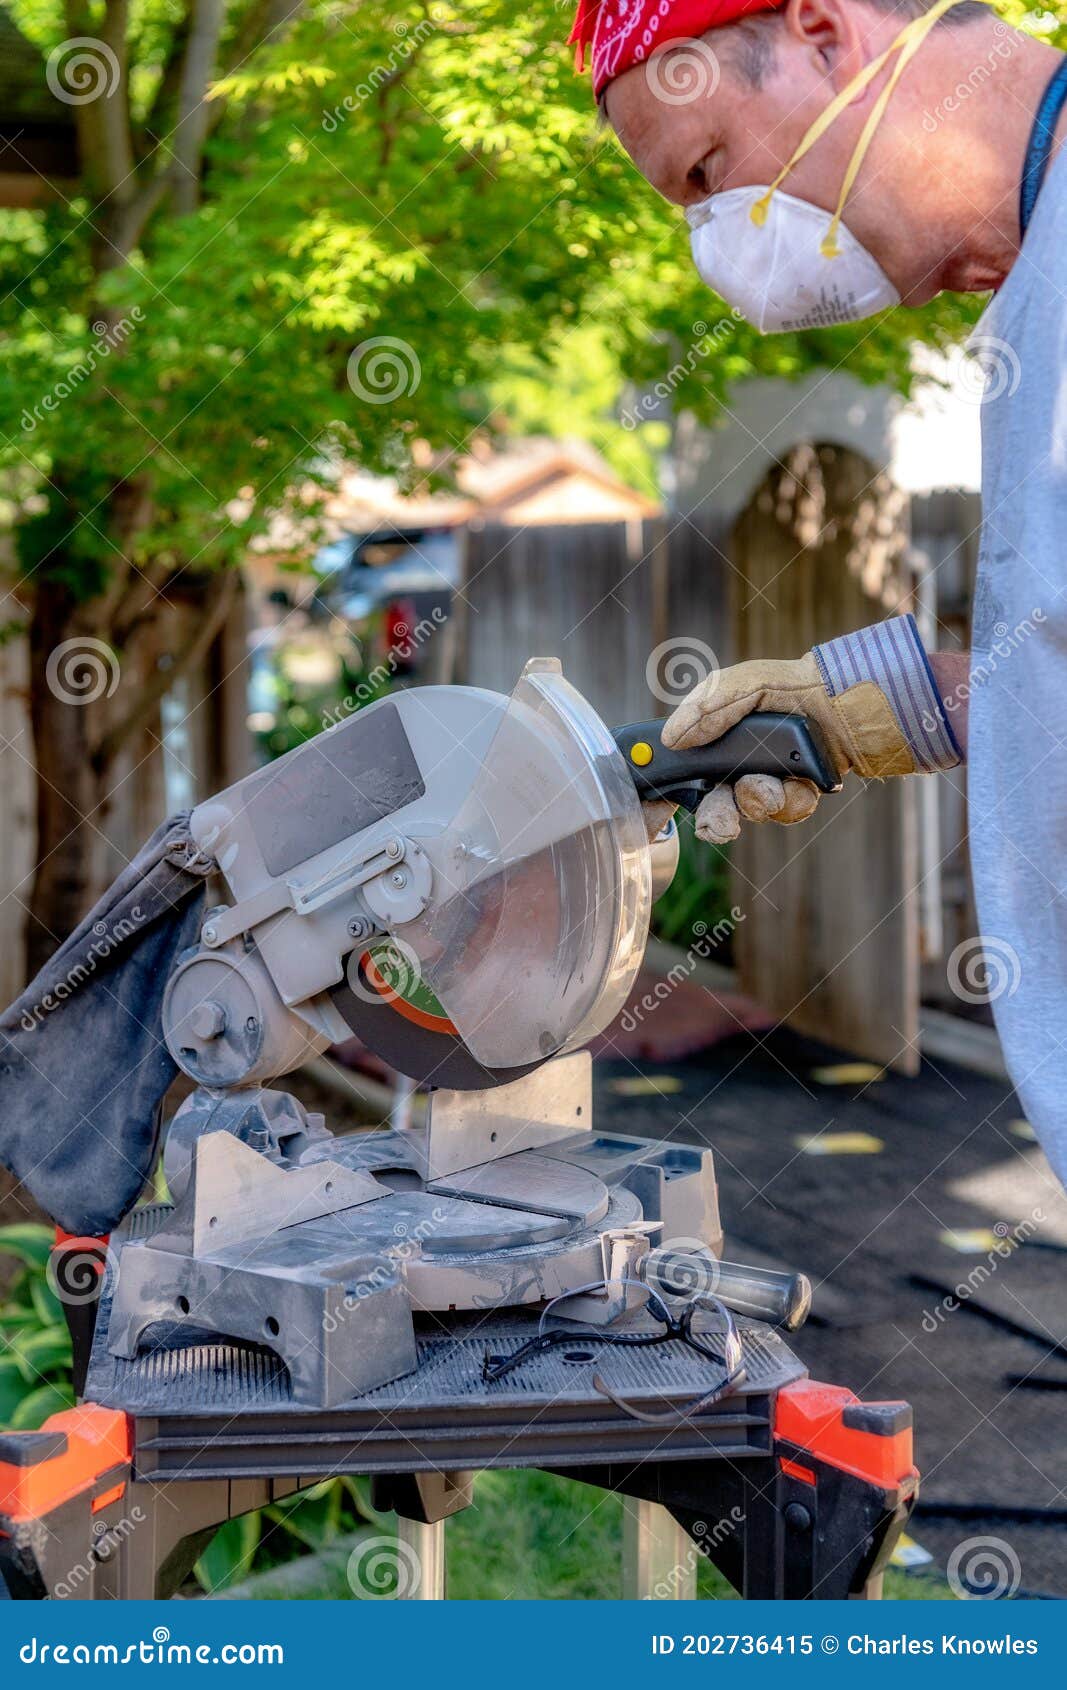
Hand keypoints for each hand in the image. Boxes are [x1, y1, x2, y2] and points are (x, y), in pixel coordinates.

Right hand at [660, 618, 961, 844]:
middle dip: (716, 816)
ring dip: (758, 802)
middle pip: (715, 800)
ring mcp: (776, 776)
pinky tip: (804, 784)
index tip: (665, 807)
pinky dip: (792, 802)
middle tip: (720, 825)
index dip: (676, 788)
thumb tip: (673, 736)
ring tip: (772, 787)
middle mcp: (746, 757)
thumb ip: (710, 704)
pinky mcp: (806, 791)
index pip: (690, 766)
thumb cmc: (809, 683)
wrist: (870, 702)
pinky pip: (787, 812)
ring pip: (751, 808)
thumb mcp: (752, 682)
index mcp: (726, 732)